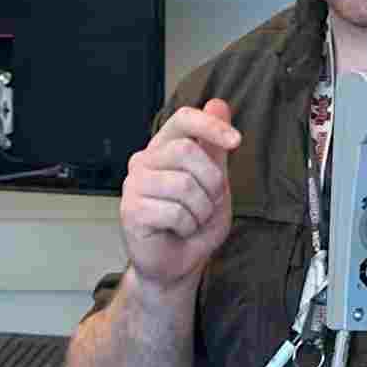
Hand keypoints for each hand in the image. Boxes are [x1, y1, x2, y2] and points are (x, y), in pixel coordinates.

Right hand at [117, 99, 241, 290]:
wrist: (178, 263)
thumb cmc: (195, 221)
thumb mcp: (215, 182)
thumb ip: (215, 146)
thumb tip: (218, 102)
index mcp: (163, 148)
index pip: (183, 119)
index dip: (211, 125)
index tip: (236, 141)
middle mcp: (144, 161)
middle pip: (187, 151)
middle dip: (212, 182)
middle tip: (209, 203)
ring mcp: (133, 185)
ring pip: (183, 185)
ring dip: (201, 210)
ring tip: (192, 220)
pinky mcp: (130, 211)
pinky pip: (174, 212)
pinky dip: (187, 226)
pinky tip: (178, 231)